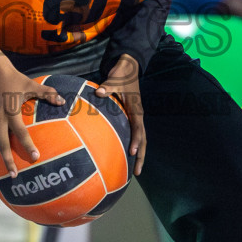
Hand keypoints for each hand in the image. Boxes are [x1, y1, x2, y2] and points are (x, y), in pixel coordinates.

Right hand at [0, 53, 63, 182]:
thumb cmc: (16, 79)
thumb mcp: (32, 85)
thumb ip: (48, 93)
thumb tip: (63, 100)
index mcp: (11, 111)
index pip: (20, 132)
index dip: (28, 145)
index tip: (35, 157)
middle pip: (2, 143)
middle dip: (7, 160)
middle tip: (14, 175)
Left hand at [96, 53, 146, 174]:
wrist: (128, 68)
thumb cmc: (122, 75)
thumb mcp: (114, 80)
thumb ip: (107, 87)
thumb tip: (99, 92)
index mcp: (136, 109)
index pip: (138, 128)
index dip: (136, 140)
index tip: (132, 152)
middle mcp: (138, 115)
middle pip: (143, 139)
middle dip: (141, 156)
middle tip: (136, 172)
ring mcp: (136, 117)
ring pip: (141, 139)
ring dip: (139, 154)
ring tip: (134, 171)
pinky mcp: (131, 117)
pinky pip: (134, 134)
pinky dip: (133, 146)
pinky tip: (126, 157)